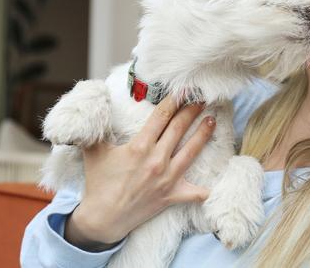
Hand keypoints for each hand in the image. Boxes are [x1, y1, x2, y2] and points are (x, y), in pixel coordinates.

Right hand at [64, 96, 214, 250]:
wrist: (103, 218)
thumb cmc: (99, 183)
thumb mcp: (94, 151)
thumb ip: (96, 129)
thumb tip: (95, 107)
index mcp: (139, 147)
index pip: (161, 117)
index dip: (173, 101)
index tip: (183, 90)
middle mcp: (156, 160)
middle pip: (178, 129)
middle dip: (191, 111)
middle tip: (202, 98)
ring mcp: (166, 179)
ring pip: (191, 152)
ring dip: (203, 135)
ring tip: (212, 121)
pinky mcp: (171, 195)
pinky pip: (193, 193)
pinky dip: (204, 189)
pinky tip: (215, 182)